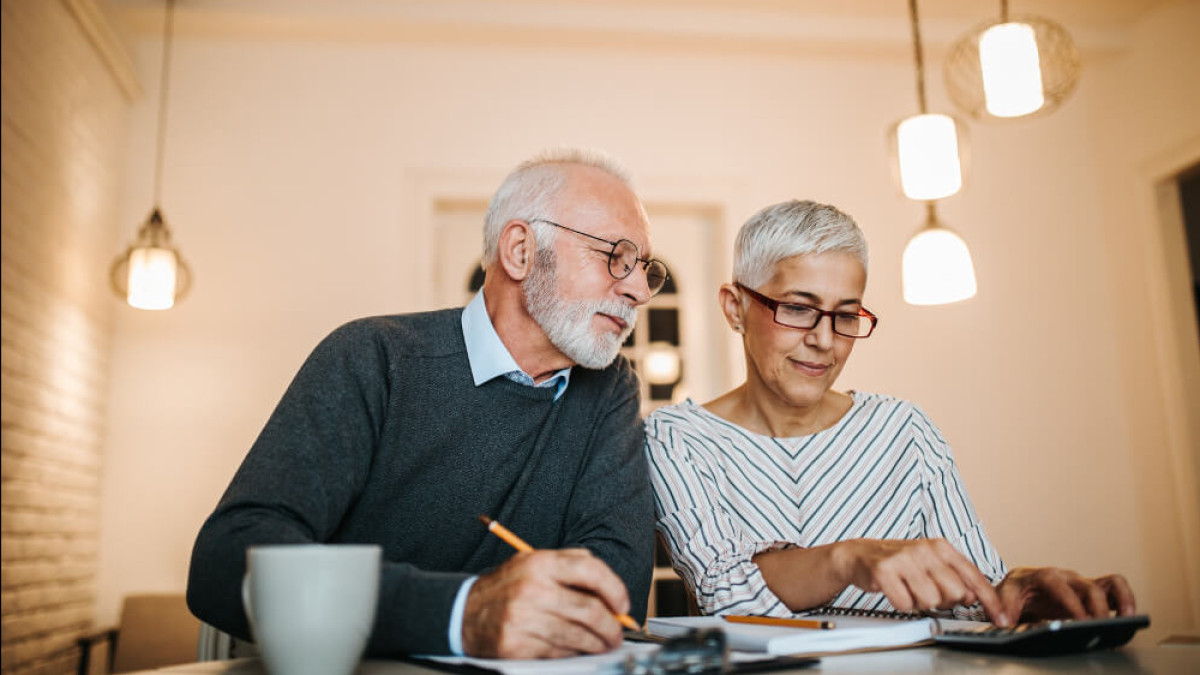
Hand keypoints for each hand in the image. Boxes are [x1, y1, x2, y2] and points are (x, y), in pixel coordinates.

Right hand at [460, 548, 629, 658]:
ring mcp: (523, 618)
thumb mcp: (533, 562)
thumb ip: (570, 564)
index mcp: (539, 563)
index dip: (615, 589)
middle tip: (618, 633)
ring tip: (604, 644)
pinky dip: (574, 652)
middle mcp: (532, 588)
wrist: (463, 612)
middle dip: (611, 626)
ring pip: (577, 635)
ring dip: (598, 643)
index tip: (623, 605)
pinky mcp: (516, 644)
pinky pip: (558, 651)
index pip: (590, 570)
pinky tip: (578, 649)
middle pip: (589, 609)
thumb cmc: (506, 588)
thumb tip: (609, 586)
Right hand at [833, 538, 1010, 625]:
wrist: (859, 554)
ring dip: (919, 602)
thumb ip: (955, 577)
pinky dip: (901, 603)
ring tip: (908, 589)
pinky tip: (895, 590)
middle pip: (954, 593)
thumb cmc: (899, 562)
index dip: (990, 601)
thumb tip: (974, 596)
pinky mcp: (884, 570)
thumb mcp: (931, 563)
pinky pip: (904, 603)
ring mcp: (904, 558)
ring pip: (930, 601)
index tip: (1001, 618)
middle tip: (926, 591)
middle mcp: (924, 549)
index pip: (974, 577)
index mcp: (941, 547)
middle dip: (943, 601)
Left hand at [996, 567, 1135, 622]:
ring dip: (1120, 599)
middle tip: (1100, 627)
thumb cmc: (1015, 590)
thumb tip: (1005, 620)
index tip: (1079, 620)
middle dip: (1096, 607)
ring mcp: (1081, 583)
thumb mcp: (1004, 596)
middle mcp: (1066, 577)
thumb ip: (1004, 606)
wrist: (1021, 586)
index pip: (1058, 584)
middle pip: (1087, 586)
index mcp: (1042, 576)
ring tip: (1127, 618)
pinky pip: (1114, 588)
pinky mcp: (1092, 592)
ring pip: (1108, 583)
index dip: (1070, 602)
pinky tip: (1128, 617)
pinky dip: (1125, 599)